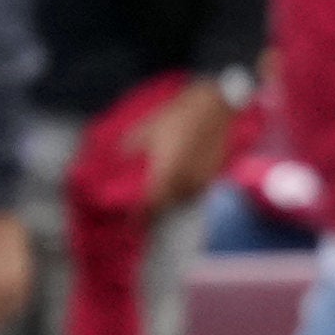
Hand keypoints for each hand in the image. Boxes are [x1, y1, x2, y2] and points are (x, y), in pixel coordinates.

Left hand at [127, 78, 243, 212]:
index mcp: (165, 172)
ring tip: (161, 198)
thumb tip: (120, 155)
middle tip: (145, 214)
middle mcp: (184, 182)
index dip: (140, 218)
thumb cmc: (178, 116)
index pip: (151, 204)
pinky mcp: (213, 176)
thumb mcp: (147, 127)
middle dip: (156, 211)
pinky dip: (185, 191)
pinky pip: (195, 190)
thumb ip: (132, 145)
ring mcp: (201, 180)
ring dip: (171, 201)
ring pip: (183, 200)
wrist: (214, 108)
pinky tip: (179, 184)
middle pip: (168, 206)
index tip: (133, 226)